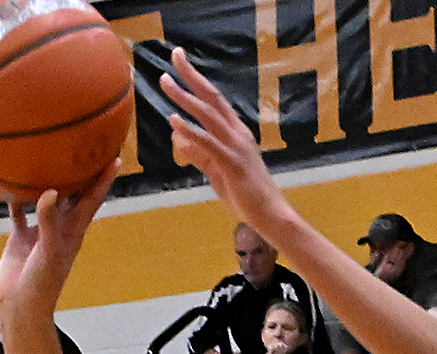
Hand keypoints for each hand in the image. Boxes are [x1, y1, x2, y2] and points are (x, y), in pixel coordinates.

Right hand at [0, 160, 119, 328]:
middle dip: (79, 171)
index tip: (115, 156)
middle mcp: (60, 226)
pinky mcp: (21, 236)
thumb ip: (49, 222)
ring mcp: (40, 230)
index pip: (92, 199)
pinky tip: (11, 178)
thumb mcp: (49, 253)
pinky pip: (19, 210)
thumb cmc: (41, 285)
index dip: (104, 178)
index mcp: (74, 230)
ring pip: (46, 197)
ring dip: (47, 178)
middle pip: (73, 193)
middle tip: (83, 143)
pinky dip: (16, 196)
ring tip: (47, 152)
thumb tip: (50, 191)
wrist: (20, 307)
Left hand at [161, 47, 285, 231]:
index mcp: (236, 132)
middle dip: (191, 76)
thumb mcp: (217, 172)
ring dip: (185, 98)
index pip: (214, 100)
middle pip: (211, 98)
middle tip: (174, 55)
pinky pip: (209, 143)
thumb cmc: (246, 196)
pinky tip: (174, 121)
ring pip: (208, 115)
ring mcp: (236, 147)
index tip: (180, 62)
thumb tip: (178, 138)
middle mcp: (237, 133)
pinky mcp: (233, 164)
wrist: (270, 216)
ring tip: (166, 83)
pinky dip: (190, 131)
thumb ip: (199, 155)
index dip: (197, 80)